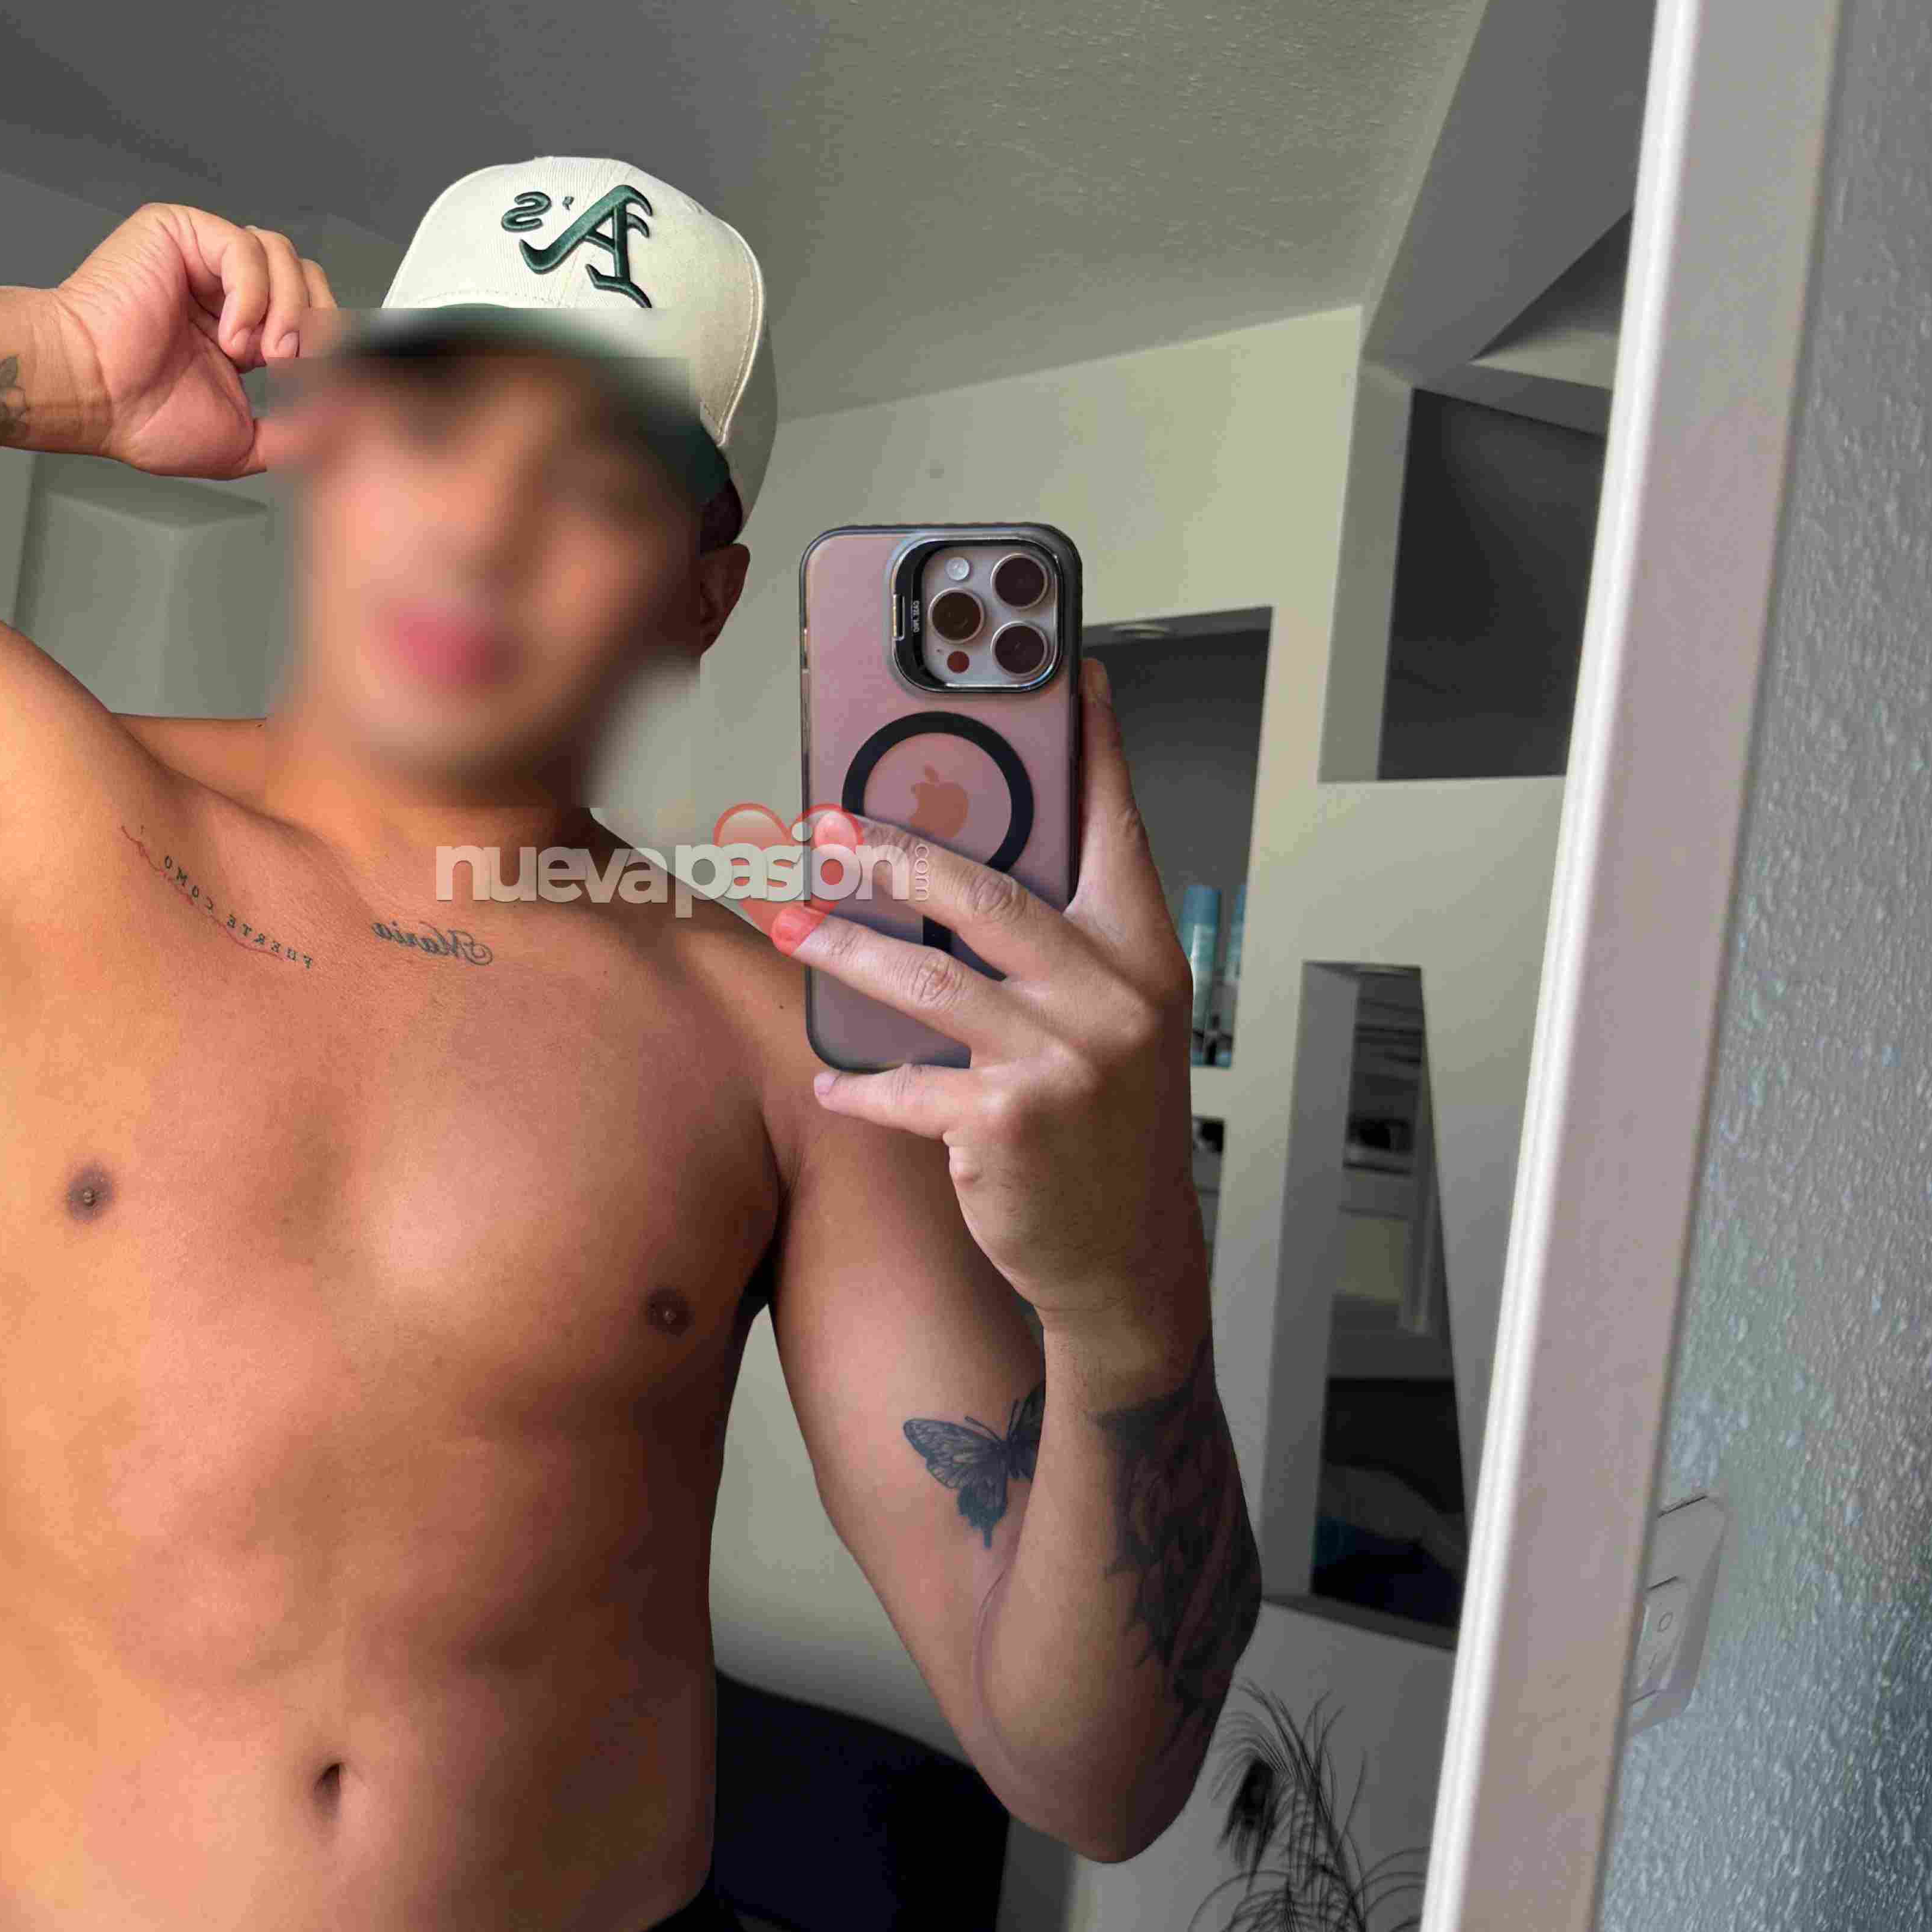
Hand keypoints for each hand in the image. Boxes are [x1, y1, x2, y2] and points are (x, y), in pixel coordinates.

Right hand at [53, 203, 338, 479]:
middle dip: (313, 322)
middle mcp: (223, 290)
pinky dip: (253, 292)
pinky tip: (230, 332)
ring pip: (282, 256)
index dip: (328, 341)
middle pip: (305, 277)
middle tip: (291, 365)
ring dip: (284, 308)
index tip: (328, 377)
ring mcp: (202, 258)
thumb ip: (294, 436)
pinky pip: (246, 246)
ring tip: (253, 352)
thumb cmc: (138, 417)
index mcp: (239, 331)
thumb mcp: (241, 442)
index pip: (309, 313)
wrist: (90, 395)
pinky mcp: (181, 231)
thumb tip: (340, 425)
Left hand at [767, 660, 1209, 1373]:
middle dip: (895, 852)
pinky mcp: (1010, 1124)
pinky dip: (861, 1085)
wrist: (1125, 1259)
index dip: (1093, 750)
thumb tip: (956, 871)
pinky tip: (831, 1081)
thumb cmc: (1103, 1128)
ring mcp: (1066, 1062)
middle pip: (990, 894)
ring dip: (845, 950)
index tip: (1068, 672)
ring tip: (787, 921)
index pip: (1118, 830)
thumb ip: (1057, 948)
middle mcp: (1115, 999)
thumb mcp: (1109, 1024)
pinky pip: (908, 1085)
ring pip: (930, 980)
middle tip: (824, 821)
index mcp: (1144, 956)